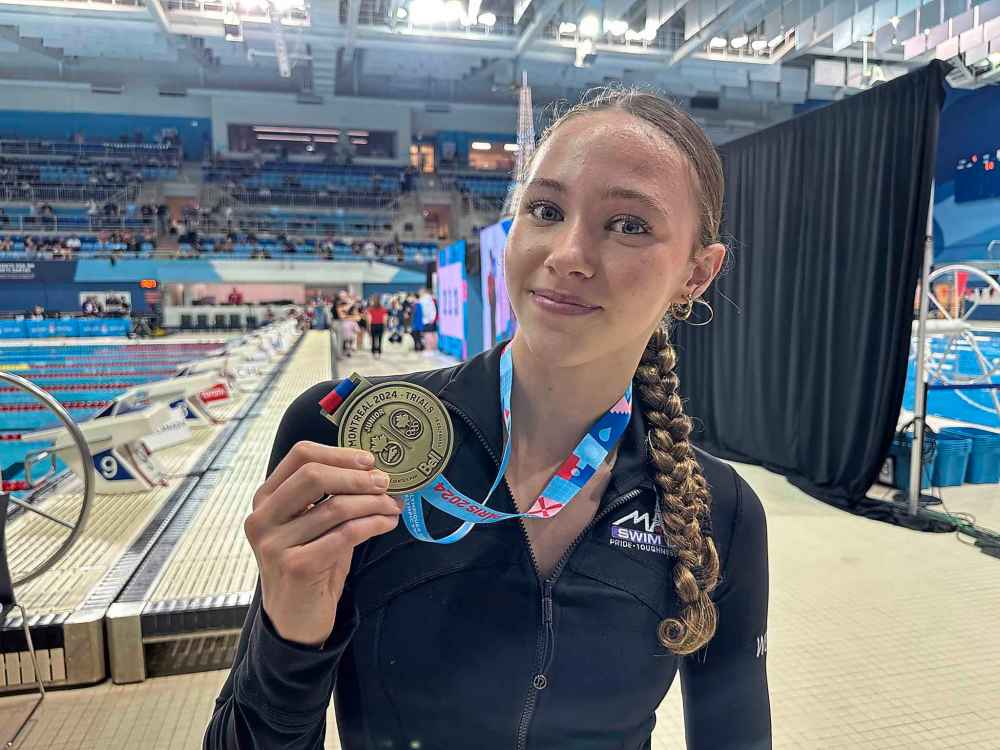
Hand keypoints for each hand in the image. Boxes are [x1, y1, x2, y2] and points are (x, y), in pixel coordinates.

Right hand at [244, 441, 400, 646]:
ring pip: (335, 506)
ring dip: (373, 502)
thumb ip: (330, 497)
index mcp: (265, 499)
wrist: (294, 620)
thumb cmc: (309, 565)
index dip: (338, 453)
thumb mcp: (311, 525)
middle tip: (385, 482)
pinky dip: (373, 524)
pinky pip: (346, 534)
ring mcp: (275, 543)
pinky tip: (387, 523)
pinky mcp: (296, 566)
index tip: (369, 460)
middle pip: (314, 475)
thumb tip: (374, 472)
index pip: (300, 456)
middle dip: (357, 476)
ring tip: (393, 505)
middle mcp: (262, 518)